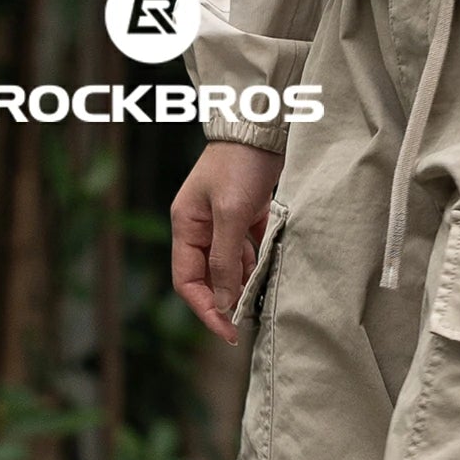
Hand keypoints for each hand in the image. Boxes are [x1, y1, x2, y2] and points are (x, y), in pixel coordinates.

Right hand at [171, 142, 284, 343]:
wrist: (260, 128)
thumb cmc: (239, 166)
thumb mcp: (232, 215)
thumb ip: (226, 259)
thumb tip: (222, 301)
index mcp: (186, 226)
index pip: (187, 281)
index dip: (205, 309)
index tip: (228, 331)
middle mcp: (200, 228)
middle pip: (208, 278)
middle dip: (225, 302)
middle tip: (248, 326)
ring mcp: (222, 223)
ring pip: (231, 268)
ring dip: (244, 287)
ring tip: (263, 305)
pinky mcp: (245, 218)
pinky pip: (249, 253)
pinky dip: (259, 267)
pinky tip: (273, 278)